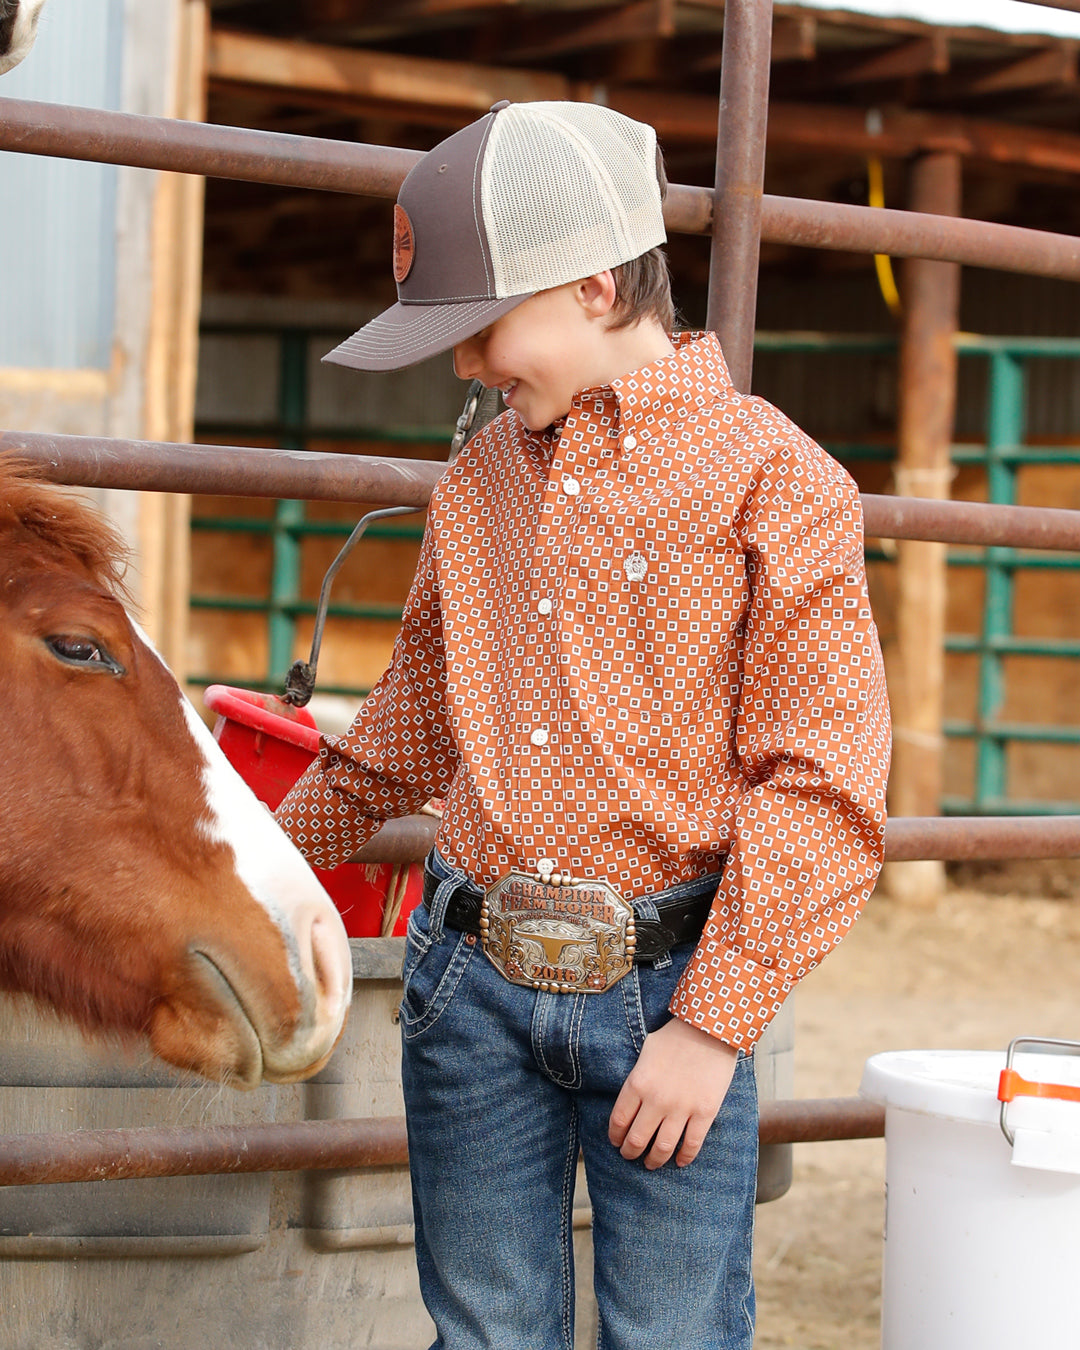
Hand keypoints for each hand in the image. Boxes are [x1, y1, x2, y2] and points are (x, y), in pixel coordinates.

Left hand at [608, 1018, 738, 1169]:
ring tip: (651, 1163)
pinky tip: (680, 1162)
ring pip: (663, 1148)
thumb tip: (631, 1098)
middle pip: (637, 1139)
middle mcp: (656, 1100)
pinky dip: (684, 1158)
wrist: (709, 1029)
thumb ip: (637, 1077)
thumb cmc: (675, 1036)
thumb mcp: (646, 1051)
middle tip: (630, 1156)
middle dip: (630, 1152)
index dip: (615, 1136)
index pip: (619, 1121)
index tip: (616, 1141)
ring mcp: (681, 1108)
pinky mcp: (704, 1112)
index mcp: (638, 1083)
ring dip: (654, 1161)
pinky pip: (692, 1144)